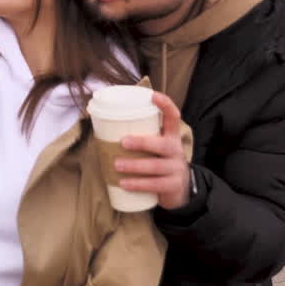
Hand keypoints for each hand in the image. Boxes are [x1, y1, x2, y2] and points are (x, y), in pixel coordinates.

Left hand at [115, 91, 191, 209]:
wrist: (180, 189)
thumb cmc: (159, 162)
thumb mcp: (156, 147)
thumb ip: (140, 136)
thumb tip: (104, 126)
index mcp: (171, 137)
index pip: (173, 117)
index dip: (165, 105)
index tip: (153, 96)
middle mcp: (176, 150)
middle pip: (162, 144)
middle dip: (142, 142)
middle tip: (122, 142)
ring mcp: (176, 169)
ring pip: (156, 166)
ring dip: (135, 166)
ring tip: (117, 165)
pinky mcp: (173, 186)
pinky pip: (155, 185)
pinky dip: (138, 184)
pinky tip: (124, 184)